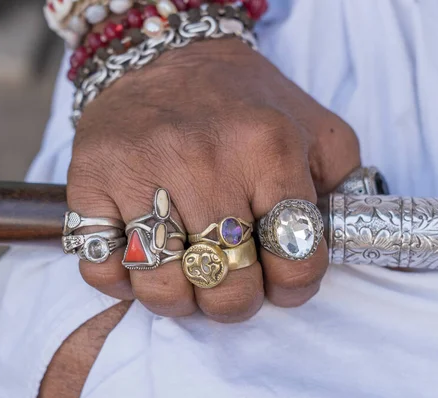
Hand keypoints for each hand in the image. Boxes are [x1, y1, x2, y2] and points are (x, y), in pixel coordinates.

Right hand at [68, 38, 359, 321]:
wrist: (166, 55)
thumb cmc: (243, 102)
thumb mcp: (316, 129)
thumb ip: (344, 187)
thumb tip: (345, 247)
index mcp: (269, 147)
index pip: (296, 258)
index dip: (296, 286)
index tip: (285, 280)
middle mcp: (203, 159)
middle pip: (228, 285)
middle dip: (237, 302)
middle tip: (235, 282)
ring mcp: (141, 170)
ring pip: (161, 287)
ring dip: (181, 300)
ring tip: (189, 276)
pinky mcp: (92, 179)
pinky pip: (102, 267)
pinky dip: (123, 283)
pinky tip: (144, 260)